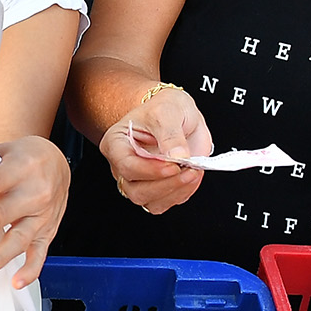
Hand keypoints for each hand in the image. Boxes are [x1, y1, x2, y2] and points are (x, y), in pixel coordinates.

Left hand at [0, 134, 70, 287]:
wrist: (58, 162)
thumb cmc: (24, 157)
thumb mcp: (5, 150)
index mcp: (20, 168)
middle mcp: (34, 192)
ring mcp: (42, 215)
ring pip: (19, 238)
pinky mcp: (48, 232)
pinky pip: (40, 254)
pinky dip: (29, 270)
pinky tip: (15, 282)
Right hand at [99, 84, 209, 214]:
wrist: (179, 113)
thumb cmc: (165, 107)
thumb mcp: (168, 111)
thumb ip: (171, 133)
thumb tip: (178, 155)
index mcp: (117, 143)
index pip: (126, 165)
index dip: (150, 170)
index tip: (173, 164)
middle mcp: (124, 164)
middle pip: (135, 189)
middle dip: (165, 184)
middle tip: (187, 169)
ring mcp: (139, 178)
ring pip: (148, 201)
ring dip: (174, 191)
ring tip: (193, 172)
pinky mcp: (156, 187)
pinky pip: (163, 203)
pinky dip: (181, 195)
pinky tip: (191, 178)